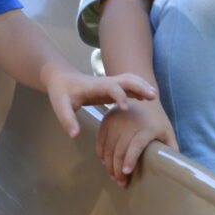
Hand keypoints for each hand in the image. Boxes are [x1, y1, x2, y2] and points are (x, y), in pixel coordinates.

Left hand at [41, 66, 156, 138]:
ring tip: (154, 97)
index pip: (111, 87)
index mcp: (95, 86)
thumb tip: (75, 135)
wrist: (62, 79)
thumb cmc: (61, 93)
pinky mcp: (112, 87)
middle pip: (126, 78)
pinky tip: (146, 99)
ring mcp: (110, 83)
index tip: (125, 109)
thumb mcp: (60, 106)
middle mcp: (105, 82)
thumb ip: (67, 120)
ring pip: (130, 80)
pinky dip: (139, 89)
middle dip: (139, 86)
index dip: (119, 96)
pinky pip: (129, 85)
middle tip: (152, 97)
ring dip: (142, 86)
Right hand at [95, 97, 176, 187]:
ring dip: (109, 165)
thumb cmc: (157, 120)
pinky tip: (106, 163)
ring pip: (108, 148)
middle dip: (118, 170)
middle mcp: (129, 124)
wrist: (143, 95)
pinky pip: (100, 141)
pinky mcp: (106, 120)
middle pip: (119, 151)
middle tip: (120, 182)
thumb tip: (175, 168)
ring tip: (113, 176)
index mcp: (146, 128)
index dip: (130, 160)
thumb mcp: (167, 132)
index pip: (136, 146)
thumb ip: (171, 149)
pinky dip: (101, 154)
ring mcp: (116, 122)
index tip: (126, 173)